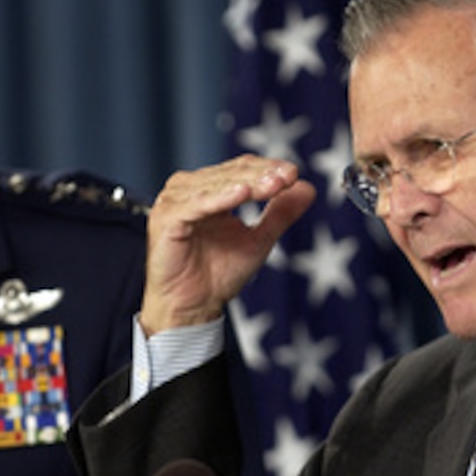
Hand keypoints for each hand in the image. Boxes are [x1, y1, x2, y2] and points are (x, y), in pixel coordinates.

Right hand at [140, 154, 315, 335]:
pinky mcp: (167, 219)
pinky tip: (241, 194)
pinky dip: (219, 198)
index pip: (241, 169)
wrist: (193, 307)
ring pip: (216, 185)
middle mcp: (190, 190)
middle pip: (230, 174)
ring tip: (273, 185)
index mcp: (209, 190)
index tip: (294, 174)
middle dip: (262, 175)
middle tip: (288, 178)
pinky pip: (196, 205)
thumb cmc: (218, 274)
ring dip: (246, 183)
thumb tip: (308, 188)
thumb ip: (280, 213)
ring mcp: (175, 202)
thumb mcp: (258, 240)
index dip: (268, 168)